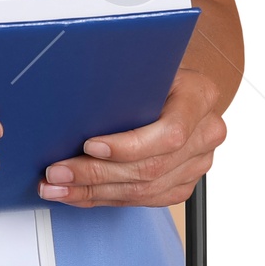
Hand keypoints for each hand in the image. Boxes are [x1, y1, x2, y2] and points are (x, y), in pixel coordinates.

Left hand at [37, 64, 225, 207]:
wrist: (176, 87)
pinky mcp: (183, 183)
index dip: (128, 146)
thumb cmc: (156, 73)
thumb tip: (75, 90)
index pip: (170, 133)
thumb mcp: (145, 64)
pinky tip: (80, 194)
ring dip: (95, 191)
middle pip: (151, 167)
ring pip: (145, 190)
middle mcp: (206, 133)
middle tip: (58, 172)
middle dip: (96, 173)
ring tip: (59, 188)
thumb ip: (126, 78)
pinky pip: (144, 200)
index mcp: (200, 96)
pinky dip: (106, 198)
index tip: (89, 146)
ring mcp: (198, 162)